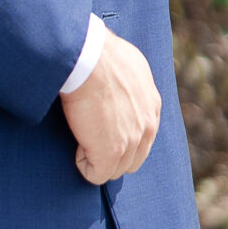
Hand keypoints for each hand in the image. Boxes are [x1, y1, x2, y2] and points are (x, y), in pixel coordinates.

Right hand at [61, 27, 161, 183]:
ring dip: (96, 159)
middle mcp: (147, 125)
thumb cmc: (100, 53)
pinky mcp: (111, 153)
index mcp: (151, 105)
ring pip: (115, 170)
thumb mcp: (129, 63)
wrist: (90, 58)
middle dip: (111, 154)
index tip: (100, 125)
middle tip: (89, 137)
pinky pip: (96, 175)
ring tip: (80, 139)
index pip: (142, 137)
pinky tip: (76, 146)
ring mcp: (131, 141)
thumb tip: (119, 81)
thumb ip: (130, 81)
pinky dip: (83, 165)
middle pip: (132, 159)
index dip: (120, 136)